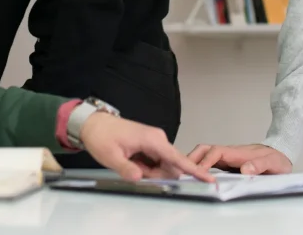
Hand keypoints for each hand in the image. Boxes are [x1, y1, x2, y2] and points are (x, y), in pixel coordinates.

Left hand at [79, 113, 214, 182]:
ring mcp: (155, 141)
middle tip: (133, 169)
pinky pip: (155, 162)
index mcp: (153, 140)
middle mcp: (158, 139)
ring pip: (162, 166)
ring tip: (130, 162)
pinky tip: (132, 161)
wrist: (93, 123)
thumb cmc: (102, 136)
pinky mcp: (151, 144)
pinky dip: (146, 167)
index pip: (178, 159)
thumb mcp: (111, 157)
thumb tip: (139, 178)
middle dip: (155, 175)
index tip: (209, 179)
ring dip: (149, 172)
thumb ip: (127, 169)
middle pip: (169, 167)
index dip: (194, 170)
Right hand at [187, 143, 291, 174]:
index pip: (216, 152)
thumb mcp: (272, 163)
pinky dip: (200, 167)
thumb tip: (245, 170)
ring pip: (204, 155)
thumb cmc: (276, 159)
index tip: (199, 172)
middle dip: (192, 158)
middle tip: (182, 171)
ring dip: (193, 162)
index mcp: (237, 153)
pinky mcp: (227, 164)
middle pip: (204, 149)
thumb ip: (259, 165)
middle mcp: (229, 153)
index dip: (206, 161)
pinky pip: (210, 163)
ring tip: (184, 175)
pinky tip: (196, 177)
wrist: (280, 154)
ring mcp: (227, 158)